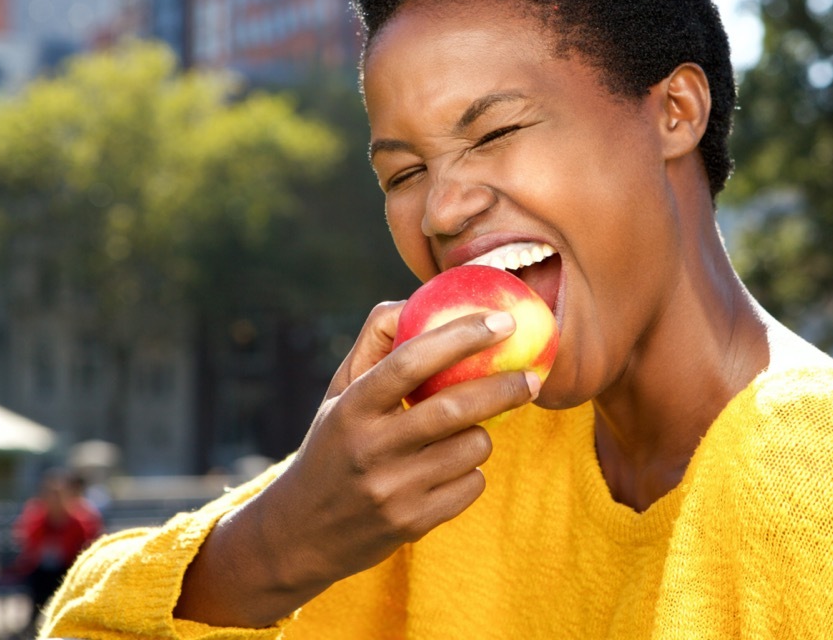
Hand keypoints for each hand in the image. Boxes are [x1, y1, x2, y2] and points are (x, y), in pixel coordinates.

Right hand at [175, 302, 540, 626]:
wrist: (301, 532)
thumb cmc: (333, 445)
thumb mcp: (339, 392)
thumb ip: (375, 342)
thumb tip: (415, 300)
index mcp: (351, 407)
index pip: (411, 361)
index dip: (461, 336)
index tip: (503, 321)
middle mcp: (370, 448)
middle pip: (454, 408)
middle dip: (503, 387)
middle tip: (531, 375)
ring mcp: (392, 490)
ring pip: (472, 448)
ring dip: (482, 433)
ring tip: (463, 433)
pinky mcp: (412, 524)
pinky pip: (472, 485)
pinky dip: (472, 471)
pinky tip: (449, 470)